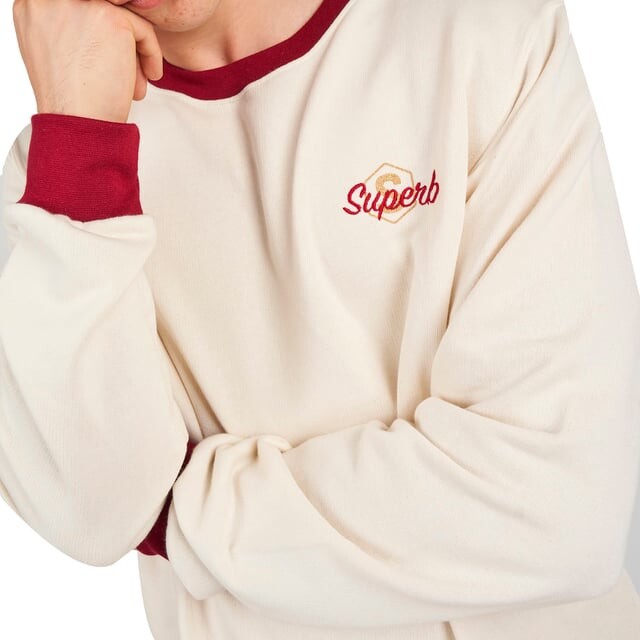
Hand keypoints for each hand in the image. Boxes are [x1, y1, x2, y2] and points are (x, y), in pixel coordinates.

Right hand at [12, 0, 163, 122]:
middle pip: (100, 12)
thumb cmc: (71, 102)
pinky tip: (150, 78)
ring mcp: (79, 3)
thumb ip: (70, 29)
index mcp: (32, 5)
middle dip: (116, 44)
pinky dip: (150, 54)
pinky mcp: (109, 17)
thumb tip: (98, 24)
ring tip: (133, 85)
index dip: (97, 38)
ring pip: (121, 20)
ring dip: (131, 53)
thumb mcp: (57, 54)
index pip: (80, 11)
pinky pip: (141, 29)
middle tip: (122, 75)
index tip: (105, 63)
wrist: (78, 124)